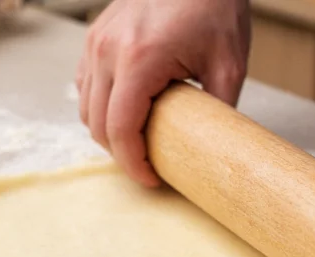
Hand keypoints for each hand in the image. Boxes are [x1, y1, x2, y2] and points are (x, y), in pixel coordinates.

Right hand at [76, 0, 250, 185]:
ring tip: (139, 141)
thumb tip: (214, 148)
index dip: (133, 164)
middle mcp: (108, 51)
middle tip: (150, 166)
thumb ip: (220, 110)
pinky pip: (84, 84)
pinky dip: (99, 106)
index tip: (152, 180)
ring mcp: (96, 42)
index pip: (120, 129)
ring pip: (85, 108)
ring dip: (108, 131)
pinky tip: (126, 111)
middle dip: (121, 154)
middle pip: (98, 125)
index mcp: (139, 59)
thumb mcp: (229, 63)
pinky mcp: (95, 37)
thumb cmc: (214, 4)